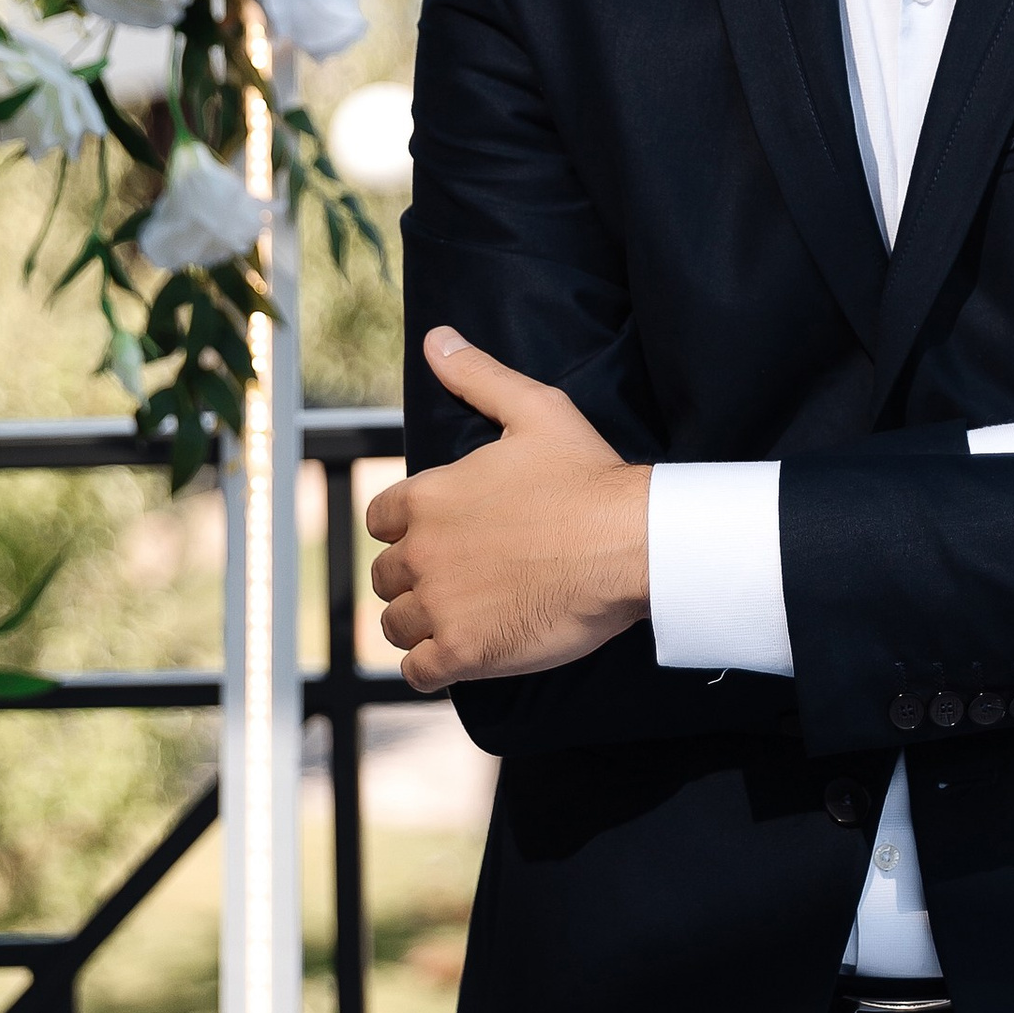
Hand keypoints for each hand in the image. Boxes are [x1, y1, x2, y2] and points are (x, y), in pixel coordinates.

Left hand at [364, 330, 650, 689]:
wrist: (632, 543)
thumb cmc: (588, 477)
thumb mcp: (534, 410)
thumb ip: (478, 376)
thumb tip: (436, 339)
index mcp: (429, 497)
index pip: (381, 520)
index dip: (408, 530)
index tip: (442, 537)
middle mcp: (422, 552)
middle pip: (386, 575)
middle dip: (415, 578)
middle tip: (460, 580)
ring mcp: (441, 605)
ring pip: (396, 624)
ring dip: (420, 624)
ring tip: (460, 619)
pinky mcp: (465, 651)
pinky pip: (418, 672)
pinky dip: (432, 668)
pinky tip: (460, 656)